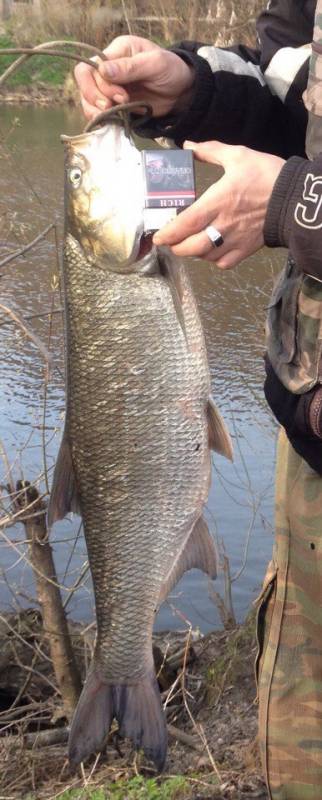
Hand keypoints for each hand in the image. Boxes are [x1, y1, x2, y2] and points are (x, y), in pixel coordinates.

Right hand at [74, 35, 194, 119]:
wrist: (182, 91)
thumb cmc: (172, 71)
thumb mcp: (156, 64)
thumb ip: (130, 67)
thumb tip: (103, 70)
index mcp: (117, 51)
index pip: (91, 66)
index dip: (101, 85)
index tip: (122, 96)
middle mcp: (109, 67)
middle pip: (85, 81)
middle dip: (96, 97)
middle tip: (115, 106)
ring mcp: (109, 86)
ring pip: (87, 98)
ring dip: (94, 110)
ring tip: (111, 115)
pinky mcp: (113, 102)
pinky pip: (96, 111)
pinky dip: (100, 118)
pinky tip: (111, 121)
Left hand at [153, 141, 285, 268]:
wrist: (294, 198)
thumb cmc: (266, 175)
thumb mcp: (238, 155)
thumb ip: (210, 150)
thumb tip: (188, 145)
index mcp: (218, 202)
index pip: (186, 224)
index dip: (168, 234)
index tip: (158, 237)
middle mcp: (223, 225)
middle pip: (191, 247)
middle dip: (177, 247)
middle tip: (172, 241)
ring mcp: (235, 240)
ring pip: (205, 256)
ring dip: (194, 253)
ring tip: (190, 244)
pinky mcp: (247, 249)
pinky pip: (224, 263)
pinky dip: (213, 260)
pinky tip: (212, 251)